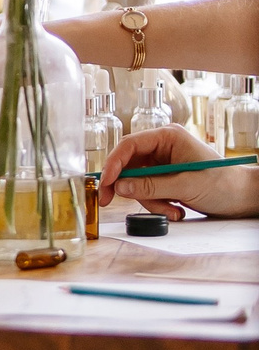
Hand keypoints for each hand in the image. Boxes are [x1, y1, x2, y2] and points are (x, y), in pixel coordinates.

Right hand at [99, 124, 258, 219]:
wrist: (245, 197)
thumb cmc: (224, 184)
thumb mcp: (186, 185)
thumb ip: (151, 186)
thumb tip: (120, 188)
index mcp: (168, 137)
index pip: (129, 146)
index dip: (113, 164)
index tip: (105, 184)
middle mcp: (162, 147)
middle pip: (128, 165)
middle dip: (130, 187)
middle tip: (112, 201)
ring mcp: (162, 163)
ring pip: (136, 182)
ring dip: (149, 200)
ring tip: (172, 211)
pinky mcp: (165, 178)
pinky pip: (147, 191)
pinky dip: (157, 204)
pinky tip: (175, 210)